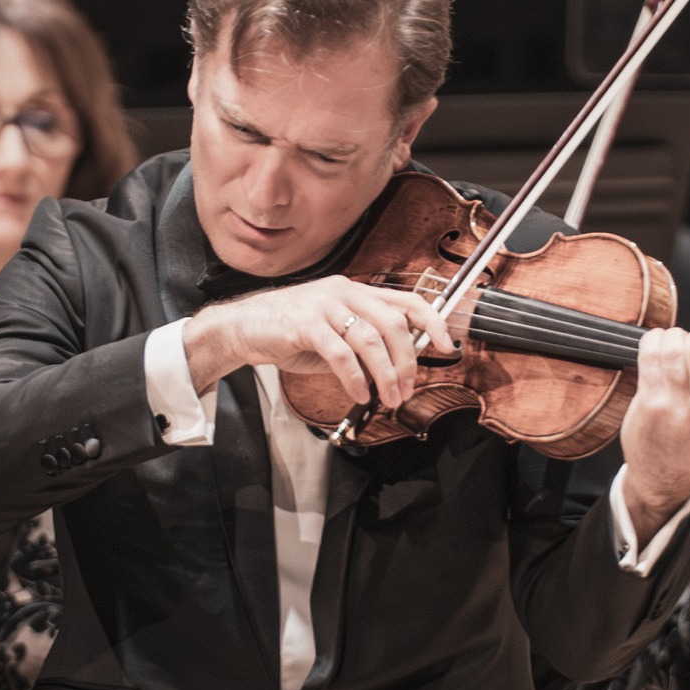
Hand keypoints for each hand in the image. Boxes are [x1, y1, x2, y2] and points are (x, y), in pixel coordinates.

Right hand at [184, 277, 456, 409]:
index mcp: (355, 291)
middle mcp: (344, 291)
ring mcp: (324, 305)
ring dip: (384, 375)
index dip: (432, 322)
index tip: (447, 346)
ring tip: (388, 398)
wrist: (242, 327)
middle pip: (392, 324)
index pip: (406, 300)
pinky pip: (340, 353)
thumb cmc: (288, 331)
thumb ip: (363, 344)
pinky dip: (354, 378)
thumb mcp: (334, 332)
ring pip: (370, 339)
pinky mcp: (305, 323)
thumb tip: (396, 367)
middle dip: (406, 362)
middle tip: (406, 390)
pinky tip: (359, 394)